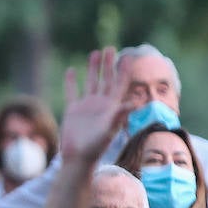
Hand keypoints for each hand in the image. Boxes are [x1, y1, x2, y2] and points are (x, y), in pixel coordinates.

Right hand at [59, 48, 131, 163]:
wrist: (77, 158)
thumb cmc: (95, 147)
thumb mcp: (110, 129)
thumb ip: (120, 114)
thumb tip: (135, 101)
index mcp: (112, 108)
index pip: (120, 85)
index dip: (124, 71)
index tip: (127, 57)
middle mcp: (100, 105)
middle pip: (106, 80)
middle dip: (108, 65)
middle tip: (110, 49)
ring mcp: (86, 107)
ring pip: (91, 83)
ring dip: (93, 69)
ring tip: (94, 53)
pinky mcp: (73, 111)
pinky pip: (72, 92)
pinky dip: (71, 82)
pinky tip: (72, 71)